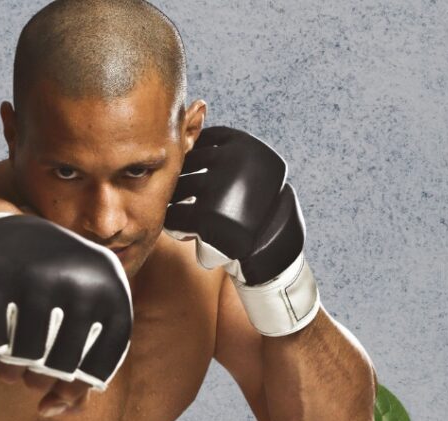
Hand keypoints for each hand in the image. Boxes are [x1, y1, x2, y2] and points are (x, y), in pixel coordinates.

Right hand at [0, 214, 132, 412]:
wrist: (2, 235)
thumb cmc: (50, 289)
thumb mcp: (78, 317)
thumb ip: (79, 368)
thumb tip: (53, 410)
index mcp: (110, 287)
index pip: (103, 359)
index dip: (81, 386)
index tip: (62, 390)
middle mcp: (78, 277)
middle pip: (61, 363)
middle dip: (41, 379)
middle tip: (31, 378)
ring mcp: (34, 272)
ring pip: (23, 355)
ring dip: (11, 374)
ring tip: (9, 370)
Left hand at [166, 126, 319, 335]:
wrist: (273, 263)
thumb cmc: (257, 221)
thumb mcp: (252, 181)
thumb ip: (228, 158)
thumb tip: (191, 130)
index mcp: (247, 148)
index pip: (205, 142)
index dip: (194, 160)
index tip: (195, 178)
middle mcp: (237, 164)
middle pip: (189, 165)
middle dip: (181, 183)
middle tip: (183, 201)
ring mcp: (224, 192)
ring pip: (178, 189)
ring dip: (175, 202)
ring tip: (185, 217)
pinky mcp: (210, 219)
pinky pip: (176, 216)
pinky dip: (175, 226)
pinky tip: (185, 233)